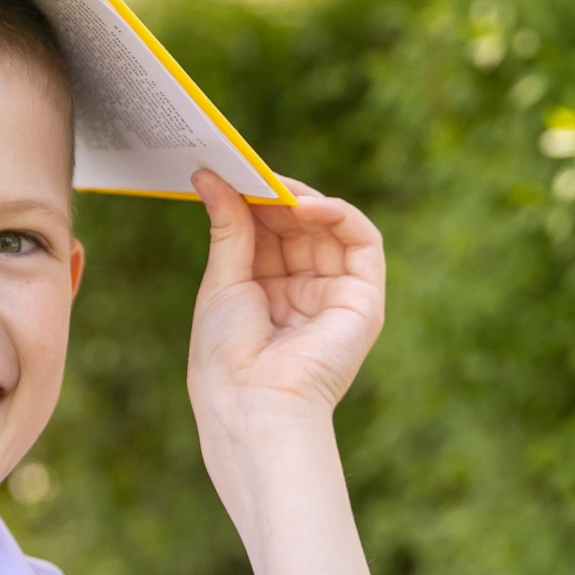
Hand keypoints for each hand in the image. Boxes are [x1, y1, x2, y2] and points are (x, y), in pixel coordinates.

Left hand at [187, 167, 385, 434]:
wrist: (251, 405)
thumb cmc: (227, 357)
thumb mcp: (222, 281)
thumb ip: (229, 227)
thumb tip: (210, 176)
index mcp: (265, 294)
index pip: (268, 233)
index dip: (254, 201)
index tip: (232, 171)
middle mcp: (302, 293)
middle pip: (298, 227)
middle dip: (276, 196)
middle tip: (250, 170)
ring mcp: (334, 295)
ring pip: (329, 228)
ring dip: (303, 200)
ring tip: (274, 187)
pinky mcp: (364, 300)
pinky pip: (363, 242)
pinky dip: (339, 215)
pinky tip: (306, 206)